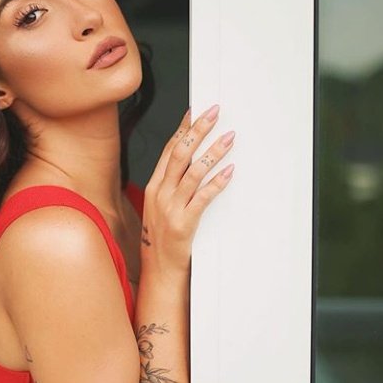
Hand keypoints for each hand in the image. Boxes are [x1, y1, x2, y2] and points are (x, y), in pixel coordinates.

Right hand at [141, 104, 234, 274]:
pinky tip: (229, 171)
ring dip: (213, 152)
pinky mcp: (184, 223)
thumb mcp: (158, 208)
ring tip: (228, 139)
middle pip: (180, 154)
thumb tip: (189, 165)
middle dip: (199, 131)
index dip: (183, 129)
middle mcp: (160, 194)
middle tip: (215, 113)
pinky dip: (217, 182)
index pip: (169, 151)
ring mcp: (171, 208)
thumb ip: (170, 186)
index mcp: (154, 187)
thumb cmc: (161, 240)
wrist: (158, 269)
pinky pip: (203, 197)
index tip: (195, 113)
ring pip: (193, 172)